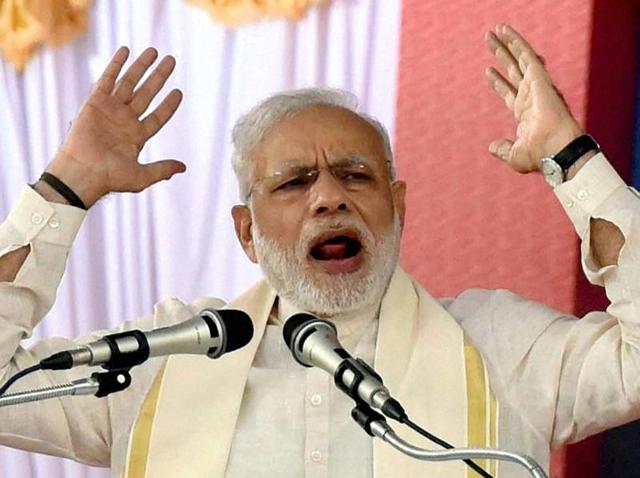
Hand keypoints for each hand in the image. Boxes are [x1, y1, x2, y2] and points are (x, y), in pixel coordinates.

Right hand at [44, 47, 184, 207]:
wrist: (83, 172)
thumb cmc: (110, 177)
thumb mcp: (142, 176)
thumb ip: (162, 169)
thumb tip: (183, 168)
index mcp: (137, 136)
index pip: (158, 116)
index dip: (169, 105)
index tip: (178, 92)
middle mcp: (125, 120)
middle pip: (147, 93)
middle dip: (159, 77)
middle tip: (171, 60)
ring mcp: (111, 110)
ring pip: (130, 83)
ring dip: (142, 66)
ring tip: (154, 51)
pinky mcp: (95, 102)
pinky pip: (107, 79)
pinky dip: (116, 64)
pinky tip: (126, 50)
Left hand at [485, 24, 583, 172]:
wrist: (555, 153)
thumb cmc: (540, 158)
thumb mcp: (514, 155)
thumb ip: (503, 150)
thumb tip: (492, 147)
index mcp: (524, 113)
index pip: (509, 93)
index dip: (498, 83)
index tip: (488, 72)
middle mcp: (531, 97)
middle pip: (512, 71)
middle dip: (500, 56)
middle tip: (489, 42)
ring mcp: (536, 87)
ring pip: (519, 59)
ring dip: (507, 44)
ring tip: (494, 30)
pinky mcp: (540, 80)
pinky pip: (526, 56)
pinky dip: (516, 42)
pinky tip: (505, 31)